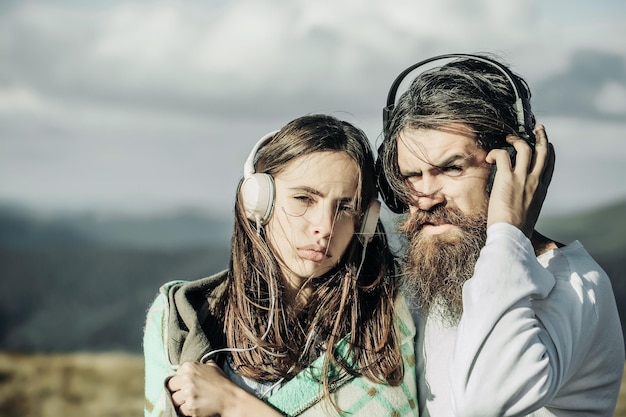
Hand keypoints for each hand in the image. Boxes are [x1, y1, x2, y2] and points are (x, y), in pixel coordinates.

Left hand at [167, 361, 282, 416]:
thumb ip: (199, 365)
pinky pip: (181, 410)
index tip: (186, 384)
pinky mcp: (190, 406)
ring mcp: (188, 393)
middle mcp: (187, 378)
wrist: (230, 398)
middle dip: (178, 391)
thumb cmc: (221, 383)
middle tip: (187, 394)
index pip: (175, 375)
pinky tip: (196, 406)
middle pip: (171, 387)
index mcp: (190, 367)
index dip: (180, 381)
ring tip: (193, 400)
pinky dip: (187, 410)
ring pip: (174, 400)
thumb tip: (189, 368)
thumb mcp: (212, 367)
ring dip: (182, 401)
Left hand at [485, 125, 554, 236]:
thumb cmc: (517, 230)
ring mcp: (522, 179)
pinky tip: (489, 157)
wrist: (512, 236)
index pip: (549, 166)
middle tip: (537, 129)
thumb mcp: (529, 213)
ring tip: (507, 138)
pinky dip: (495, 152)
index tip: (546, 144)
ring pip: (525, 148)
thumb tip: (519, 200)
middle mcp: (535, 182)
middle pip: (543, 152)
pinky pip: (503, 155)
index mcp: (541, 190)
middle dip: (541, 137)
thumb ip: (527, 201)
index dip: (549, 152)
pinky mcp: (507, 178)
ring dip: (516, 139)